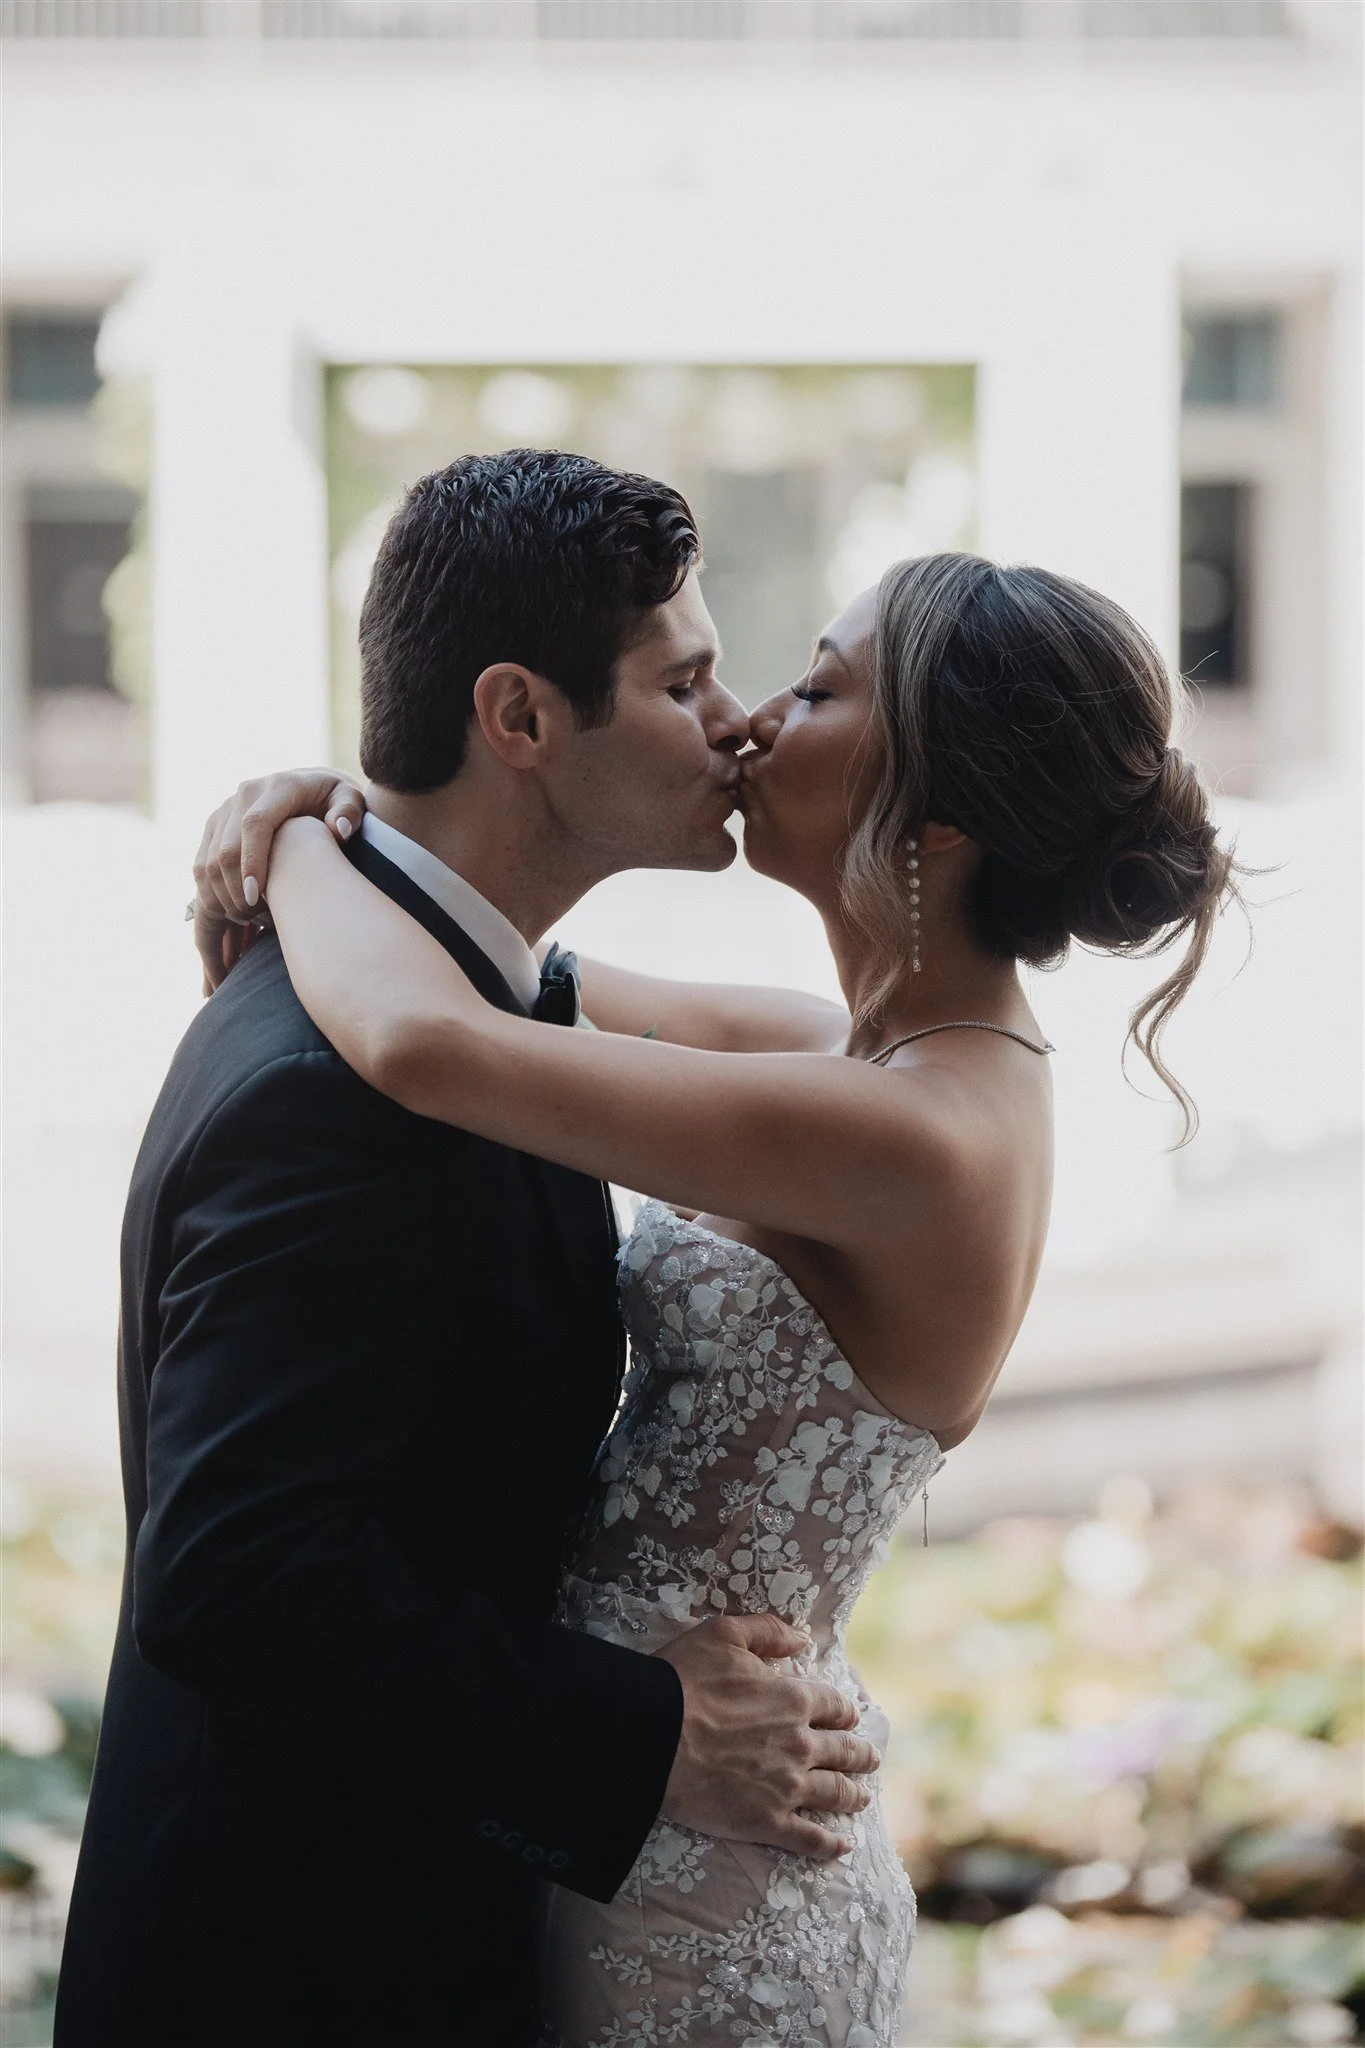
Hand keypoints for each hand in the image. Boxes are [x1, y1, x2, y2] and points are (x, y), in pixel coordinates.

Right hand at [191, 769, 365, 991]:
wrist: (311, 787)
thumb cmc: (336, 801)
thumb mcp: (350, 799)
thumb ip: (349, 810)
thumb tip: (339, 828)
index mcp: (277, 788)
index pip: (255, 825)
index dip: (251, 862)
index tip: (257, 899)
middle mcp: (242, 796)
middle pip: (225, 851)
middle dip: (236, 893)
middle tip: (258, 924)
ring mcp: (223, 814)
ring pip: (205, 865)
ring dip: (222, 901)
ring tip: (249, 926)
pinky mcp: (213, 830)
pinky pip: (201, 871)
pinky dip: (212, 900)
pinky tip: (236, 919)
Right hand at [656, 1614, 878, 1860]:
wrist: (651, 1737)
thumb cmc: (684, 1680)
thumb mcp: (724, 1634)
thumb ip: (768, 1631)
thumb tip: (802, 1639)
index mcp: (794, 1700)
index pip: (835, 1707)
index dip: (845, 1712)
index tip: (850, 1719)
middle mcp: (801, 1745)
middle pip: (844, 1752)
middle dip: (860, 1755)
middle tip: (870, 1760)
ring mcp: (787, 1787)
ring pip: (835, 1794)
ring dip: (853, 1795)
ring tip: (861, 1798)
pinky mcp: (767, 1822)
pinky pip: (810, 1838)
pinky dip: (830, 1844)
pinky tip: (842, 1846)